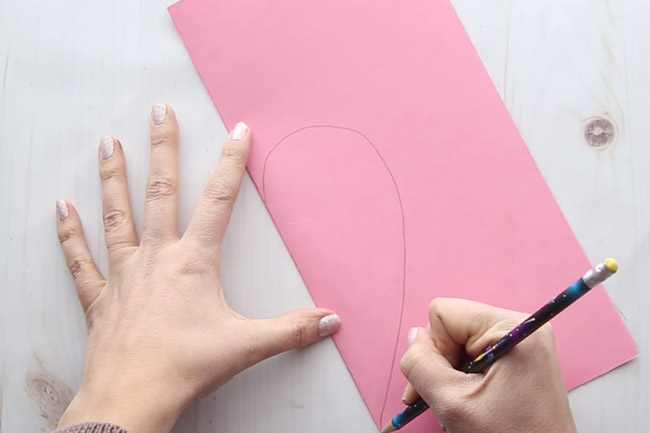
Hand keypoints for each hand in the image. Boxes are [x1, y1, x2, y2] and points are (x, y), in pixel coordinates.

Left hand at [55, 104, 340, 432]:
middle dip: (162, 148)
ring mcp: (125, 274)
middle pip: (160, 192)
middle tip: (159, 111)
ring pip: (117, 215)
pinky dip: (70, 234)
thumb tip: (331, 319)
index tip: (237, 131)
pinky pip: (82, 260)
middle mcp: (156, 257)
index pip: (218, 201)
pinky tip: (61, 208)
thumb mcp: (246, 346)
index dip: (231, 163)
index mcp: (193, 262)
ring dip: (113, 177)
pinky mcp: (101, 297)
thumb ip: (292, 329)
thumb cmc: (185, 367)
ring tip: (108, 143)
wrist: (131, 400)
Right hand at [400, 298, 575, 432]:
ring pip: (460, 341)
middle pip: (452, 326)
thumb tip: (414, 337)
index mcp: (510, 328)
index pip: (444, 313)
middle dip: (441, 363)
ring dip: (451, 374)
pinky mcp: (520, 356)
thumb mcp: (452, 402)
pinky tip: (472, 401)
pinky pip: (476, 353)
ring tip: (462, 405)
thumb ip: (421, 364)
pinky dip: (464, 377)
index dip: (434, 348)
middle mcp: (520, 326)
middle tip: (444, 399)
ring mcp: (522, 341)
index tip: (445, 384)